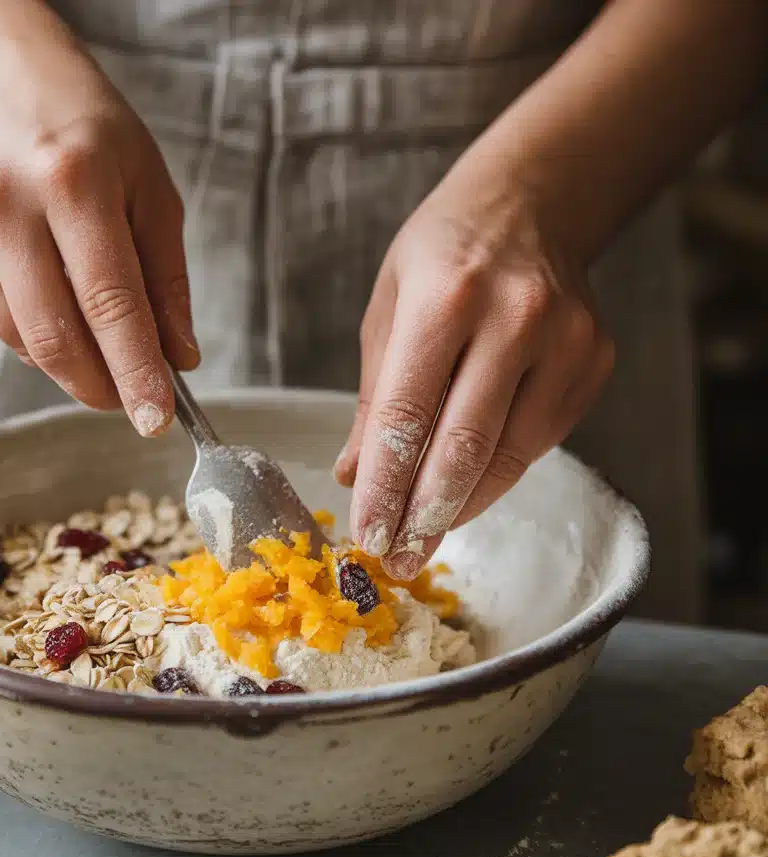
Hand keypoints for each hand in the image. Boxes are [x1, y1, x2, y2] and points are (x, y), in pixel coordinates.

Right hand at [0, 37, 196, 435]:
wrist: (0, 95)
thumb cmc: (93, 143)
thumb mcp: (152, 194)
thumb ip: (167, 282)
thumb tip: (178, 360)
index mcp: (73, 181)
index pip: (110, 302)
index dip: (135, 371)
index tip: (155, 418)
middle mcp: (5, 206)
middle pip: (56, 339)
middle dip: (102, 385)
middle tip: (132, 398)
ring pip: (25, 343)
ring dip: (72, 358)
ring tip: (93, 321)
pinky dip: (35, 333)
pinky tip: (47, 290)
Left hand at [335, 169, 613, 578]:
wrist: (531, 205)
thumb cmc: (443, 256)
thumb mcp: (388, 310)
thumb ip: (373, 398)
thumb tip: (354, 475)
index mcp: (446, 298)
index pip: (406, 417)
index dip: (385, 488)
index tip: (368, 535)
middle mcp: (514, 318)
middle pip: (464, 447)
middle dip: (426, 516)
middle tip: (399, 559)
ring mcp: (566, 341)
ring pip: (508, 456)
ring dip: (462, 506)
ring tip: (425, 537)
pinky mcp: (594, 362)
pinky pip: (538, 442)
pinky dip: (497, 473)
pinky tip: (468, 486)